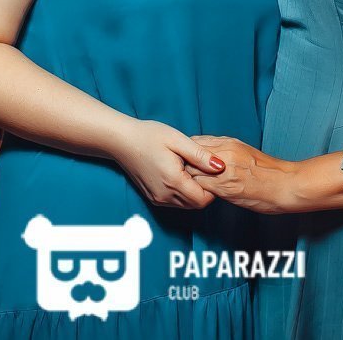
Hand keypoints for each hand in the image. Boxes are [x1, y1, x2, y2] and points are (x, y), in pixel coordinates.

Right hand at [109, 120, 224, 208]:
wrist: (121, 141)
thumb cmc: (150, 136)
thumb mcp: (178, 140)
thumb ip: (201, 156)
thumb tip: (221, 167)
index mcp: (173, 181)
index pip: (204, 199)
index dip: (213, 188)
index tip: (211, 170)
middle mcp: (165, 195)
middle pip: (196, 204)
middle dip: (205, 190)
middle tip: (202, 168)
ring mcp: (158, 198)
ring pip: (186, 205)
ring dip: (193, 192)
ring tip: (190, 169)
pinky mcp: (153, 197)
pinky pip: (175, 202)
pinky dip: (182, 193)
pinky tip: (179, 174)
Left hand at [187, 136, 298, 213]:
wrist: (286, 185)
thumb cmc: (269, 172)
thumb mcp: (245, 152)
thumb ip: (225, 151)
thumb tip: (209, 153)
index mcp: (229, 142)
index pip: (195, 142)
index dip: (186, 153)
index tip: (183, 160)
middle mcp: (223, 153)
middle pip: (189, 155)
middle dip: (182, 164)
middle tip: (179, 174)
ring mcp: (223, 171)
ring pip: (191, 171)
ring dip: (187, 178)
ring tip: (186, 185)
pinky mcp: (225, 188)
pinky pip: (200, 187)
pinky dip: (195, 190)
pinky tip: (196, 194)